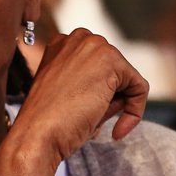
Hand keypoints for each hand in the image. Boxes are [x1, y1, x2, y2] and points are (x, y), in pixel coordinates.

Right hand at [0, 28, 148, 175]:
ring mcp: (94, 46)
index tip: (90, 115)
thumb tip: (123, 95)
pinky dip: (134, 111)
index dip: (98, 94)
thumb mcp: (65, 97)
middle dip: (109, 98)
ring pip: (127, 78)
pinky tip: (117, 129)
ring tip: (95, 123)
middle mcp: (76, 39)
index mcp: (60, 46)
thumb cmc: (45, 123)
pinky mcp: (111, 61)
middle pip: (113, 70)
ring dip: (117, 106)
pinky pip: (139, 87)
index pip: (96, 67)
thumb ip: (91, 88)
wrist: (35, 135)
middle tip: (93, 122)